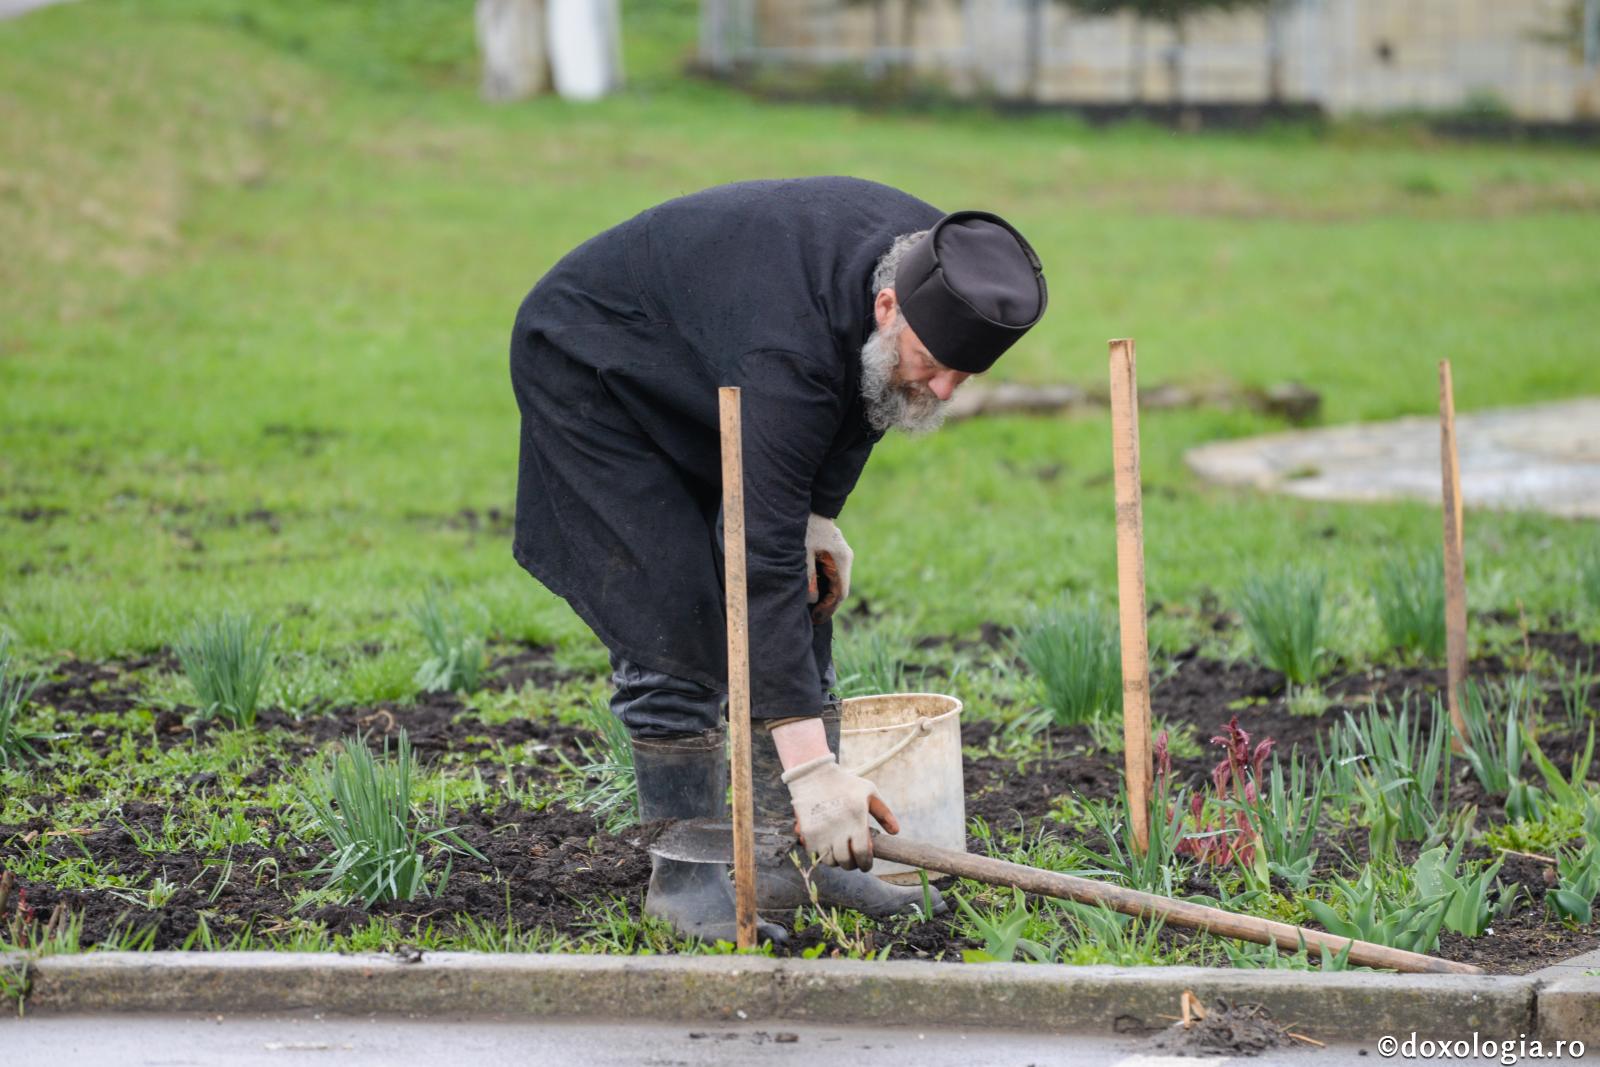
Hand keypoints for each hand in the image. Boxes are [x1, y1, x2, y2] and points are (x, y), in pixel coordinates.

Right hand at [781, 754, 898, 869]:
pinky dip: (822, 854)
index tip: (866, 864)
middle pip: (846, 861)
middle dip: (852, 864)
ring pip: (830, 861)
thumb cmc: (845, 783)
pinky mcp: (807, 833)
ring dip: (837, 860)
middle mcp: (838, 829)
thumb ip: (884, 813)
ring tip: (840, 853)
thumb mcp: (869, 792)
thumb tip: (895, 832)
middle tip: (854, 860)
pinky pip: (815, 854)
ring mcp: (821, 832)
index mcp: (856, 820)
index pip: (862, 854)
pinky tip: (827, 846)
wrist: (813, 774)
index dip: (865, 863)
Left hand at [804, 513, 851, 622]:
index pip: (842, 592)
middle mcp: (846, 558)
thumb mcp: (803, 554)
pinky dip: (825, 583)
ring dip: (826, 594)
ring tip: (812, 606)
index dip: (831, 607)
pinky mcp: (836, 552)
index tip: (819, 617)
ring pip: (837, 581)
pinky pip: (833, 573)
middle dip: (829, 603)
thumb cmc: (807, 528)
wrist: (812, 505)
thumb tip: (812, 600)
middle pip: (841, 588)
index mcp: (842, 560)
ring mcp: (842, 555)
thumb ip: (808, 577)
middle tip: (814, 616)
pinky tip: (813, 589)